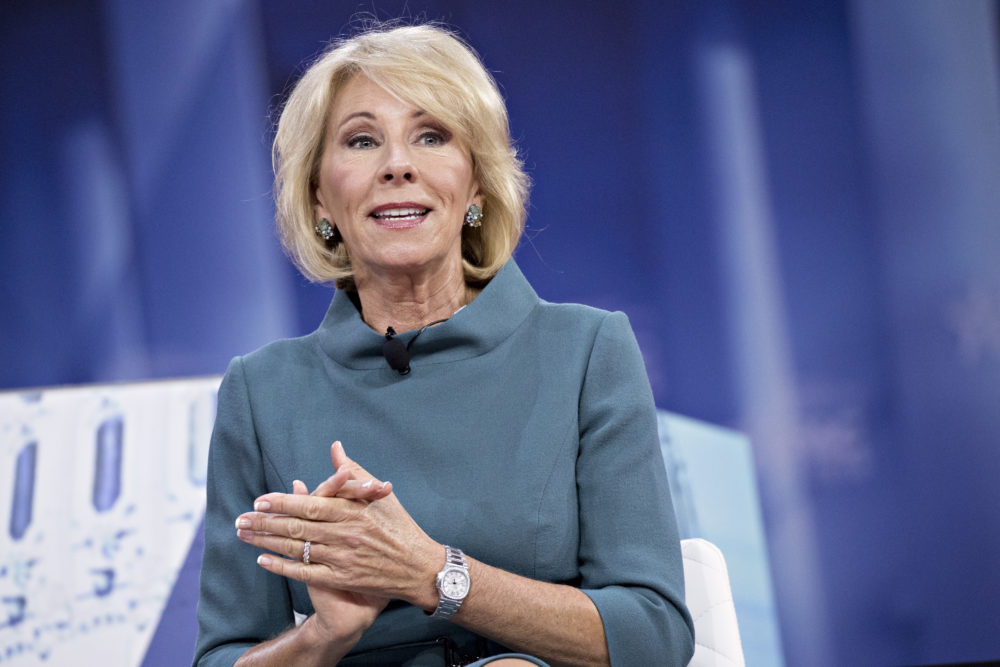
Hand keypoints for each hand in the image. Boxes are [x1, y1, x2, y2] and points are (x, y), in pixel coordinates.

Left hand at [236, 443, 442, 621]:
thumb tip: (335, 448)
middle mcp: (345, 535)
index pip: (309, 505)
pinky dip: (282, 567)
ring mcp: (341, 559)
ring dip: (265, 543)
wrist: (419, 567)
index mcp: (353, 511)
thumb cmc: (399, 526)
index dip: (281, 503)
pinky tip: (263, 560)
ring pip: (295, 549)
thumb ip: (353, 473)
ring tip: (243, 536)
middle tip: (239, 520)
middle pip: (295, 527)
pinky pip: (304, 573)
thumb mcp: (379, 495)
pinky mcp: (341, 578)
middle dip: (263, 523)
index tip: (259, 501)